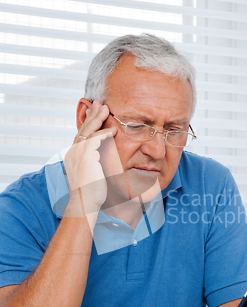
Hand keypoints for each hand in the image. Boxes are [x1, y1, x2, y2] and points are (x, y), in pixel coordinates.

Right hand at [64, 100, 118, 215]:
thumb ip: (96, 165)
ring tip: (106, 109)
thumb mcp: (92, 176)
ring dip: (98, 118)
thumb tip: (104, 163)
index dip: (88, 124)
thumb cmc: (91, 195)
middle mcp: (73, 153)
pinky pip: (96, 139)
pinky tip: (113, 131)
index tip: (94, 114)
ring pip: (89, 130)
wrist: (84, 203)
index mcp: (73, 157)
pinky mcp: (87, 155)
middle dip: (92, 115)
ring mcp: (78, 153)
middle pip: (83, 129)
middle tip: (99, 103)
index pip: (81, 135)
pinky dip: (105, 133)